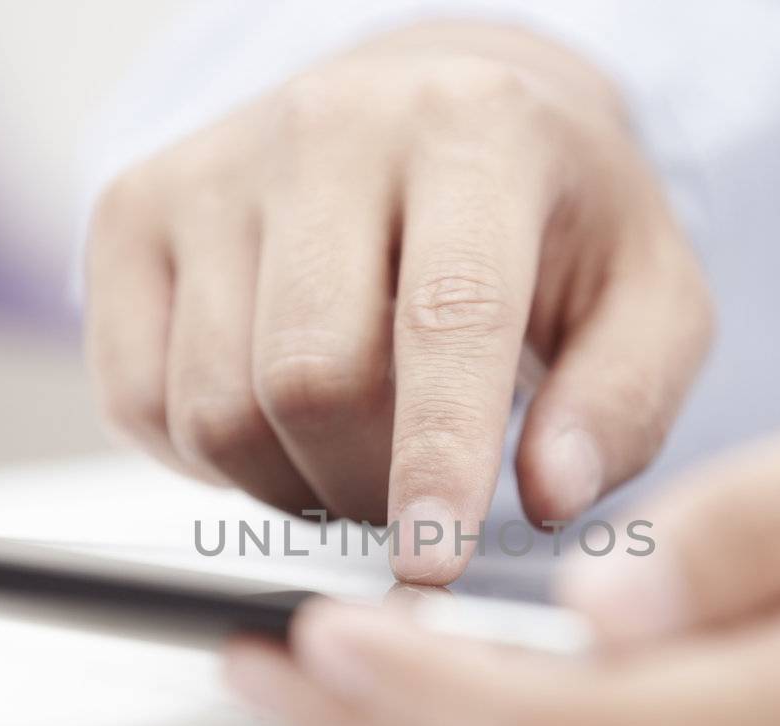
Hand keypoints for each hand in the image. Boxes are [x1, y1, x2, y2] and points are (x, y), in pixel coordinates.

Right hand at [86, 21, 710, 582]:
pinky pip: (138, 400)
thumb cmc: (546, 215)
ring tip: (353, 462)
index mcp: (474, 130)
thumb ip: (622, 398)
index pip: (445, 316)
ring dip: (285, 483)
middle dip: (361, 488)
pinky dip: (205, 459)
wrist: (433, 108)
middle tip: (411, 511)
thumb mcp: (646, 294)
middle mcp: (327, 127)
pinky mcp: (133, 212)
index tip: (432, 563)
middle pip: (305, 376)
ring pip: (211, 404)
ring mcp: (213, 168)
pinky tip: (276, 430)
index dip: (436, 459)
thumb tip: (549, 494)